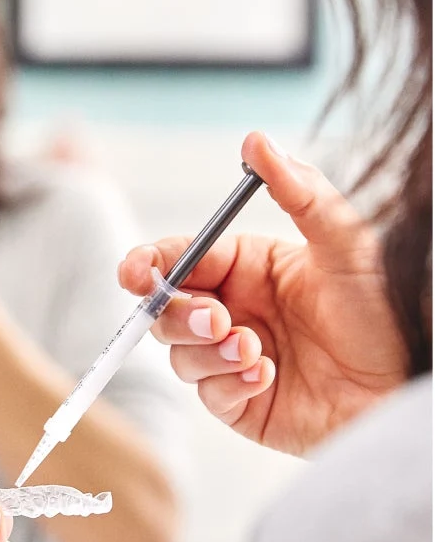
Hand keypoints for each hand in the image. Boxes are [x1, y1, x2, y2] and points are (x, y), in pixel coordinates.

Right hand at [119, 132, 406, 455]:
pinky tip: (268, 376)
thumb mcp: (345, 243)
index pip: (179, 260)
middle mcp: (233, 310)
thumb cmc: (385, 311)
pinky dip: (229, 383)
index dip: (148, 265)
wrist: (407, 385)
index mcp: (245, 268)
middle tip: (218, 319)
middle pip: (167, 308)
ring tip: (256, 351)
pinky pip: (207, 392)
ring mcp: (232, 358)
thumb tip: (256, 140)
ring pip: (179, 352)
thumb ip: (298, 191)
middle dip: (180, 313)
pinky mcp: (239, 401)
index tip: (134, 273)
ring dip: (208, 351)